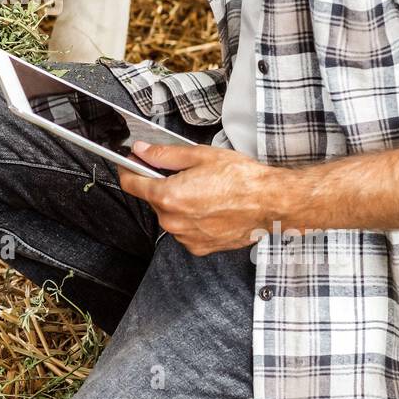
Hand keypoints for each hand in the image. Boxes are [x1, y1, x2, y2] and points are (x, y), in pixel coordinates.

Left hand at [116, 139, 286, 256]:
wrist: (270, 203)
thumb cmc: (241, 179)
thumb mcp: (200, 156)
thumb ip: (164, 155)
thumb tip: (142, 151)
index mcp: (168, 196)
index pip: (131, 184)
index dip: (128, 170)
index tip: (130, 163)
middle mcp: (173, 221)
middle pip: (153, 199)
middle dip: (163, 185)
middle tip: (187, 175)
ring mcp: (185, 237)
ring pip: (170, 215)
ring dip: (178, 204)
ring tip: (205, 192)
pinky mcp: (198, 247)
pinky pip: (184, 230)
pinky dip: (191, 219)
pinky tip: (210, 208)